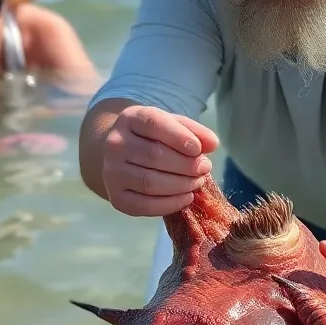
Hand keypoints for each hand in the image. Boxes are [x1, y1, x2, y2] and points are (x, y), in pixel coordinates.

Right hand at [102, 105, 219, 216]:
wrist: (123, 154)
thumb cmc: (154, 138)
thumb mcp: (173, 126)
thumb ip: (195, 132)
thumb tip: (213, 144)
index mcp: (130, 119)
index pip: (154, 124)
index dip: (179, 137)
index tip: (198, 149)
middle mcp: (115, 144)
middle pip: (154, 156)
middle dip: (186, 165)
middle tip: (205, 168)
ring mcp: (112, 172)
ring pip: (150, 182)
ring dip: (182, 185)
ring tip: (198, 181)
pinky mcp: (116, 197)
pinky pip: (145, 205)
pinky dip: (171, 204)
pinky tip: (186, 197)